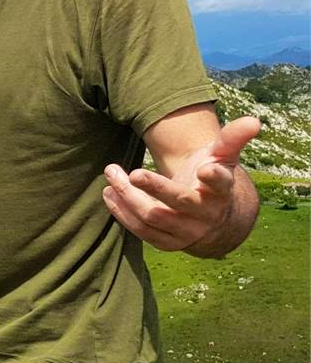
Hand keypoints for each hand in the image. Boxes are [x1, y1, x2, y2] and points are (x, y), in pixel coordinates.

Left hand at [101, 116, 260, 251]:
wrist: (211, 218)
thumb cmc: (211, 177)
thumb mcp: (222, 157)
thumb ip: (232, 138)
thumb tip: (254, 120)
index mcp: (221, 191)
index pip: (220, 184)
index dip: (214, 177)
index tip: (204, 169)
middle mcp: (205, 214)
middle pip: (178, 202)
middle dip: (156, 187)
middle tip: (132, 172)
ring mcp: (187, 231)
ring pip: (153, 216)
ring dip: (128, 196)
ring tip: (111, 173)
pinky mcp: (169, 242)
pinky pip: (142, 231)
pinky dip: (123, 213)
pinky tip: (109, 193)